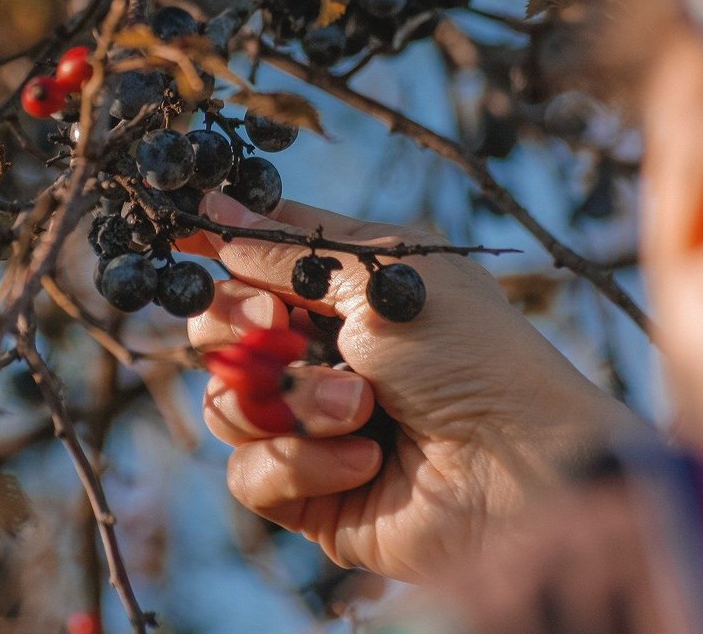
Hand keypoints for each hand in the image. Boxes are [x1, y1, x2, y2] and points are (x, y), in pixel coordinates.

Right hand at [189, 192, 635, 581]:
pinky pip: (250, 474)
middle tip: (280, 324)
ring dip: (289, 400)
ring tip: (359, 409)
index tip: (183, 239)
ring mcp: (312, 426)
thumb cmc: (470, 355)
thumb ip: (289, 249)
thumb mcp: (380, 276)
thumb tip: (212, 210)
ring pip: (225, 403)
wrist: (519, 469)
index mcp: (347, 291)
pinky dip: (302, 463)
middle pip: (218, 329)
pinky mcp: (308, 493)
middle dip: (239, 325)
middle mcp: (323, 353)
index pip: (256, 260)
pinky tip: (364, 461)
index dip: (217, 250)